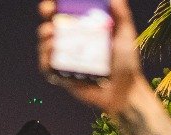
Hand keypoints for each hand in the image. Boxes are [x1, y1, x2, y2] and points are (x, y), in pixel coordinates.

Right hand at [37, 0, 146, 114]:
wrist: (124, 91)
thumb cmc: (126, 63)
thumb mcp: (125, 35)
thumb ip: (121, 15)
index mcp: (84, 29)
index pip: (66, 13)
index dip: (56, 5)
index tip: (54, 2)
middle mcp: (72, 42)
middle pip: (52, 24)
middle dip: (46, 16)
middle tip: (49, 12)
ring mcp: (66, 59)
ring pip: (46, 44)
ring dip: (44, 36)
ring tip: (51, 34)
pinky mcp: (62, 76)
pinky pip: (47, 67)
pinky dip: (44, 59)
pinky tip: (49, 53)